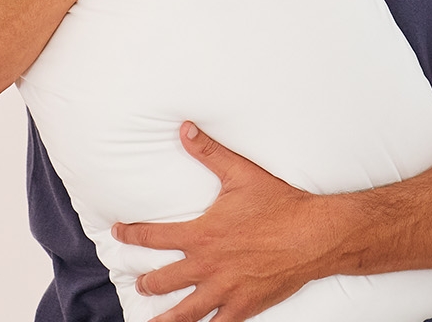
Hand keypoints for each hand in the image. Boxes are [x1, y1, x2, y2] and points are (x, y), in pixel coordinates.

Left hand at [114, 122, 337, 321]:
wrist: (314, 235)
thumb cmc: (279, 204)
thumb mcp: (241, 173)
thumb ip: (209, 152)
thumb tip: (185, 128)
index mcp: (202, 235)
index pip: (153, 237)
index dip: (130, 235)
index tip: (117, 233)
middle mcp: (208, 266)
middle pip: (163, 280)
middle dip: (146, 282)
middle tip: (138, 282)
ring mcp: (225, 290)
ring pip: (185, 312)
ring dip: (163, 319)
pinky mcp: (245, 306)